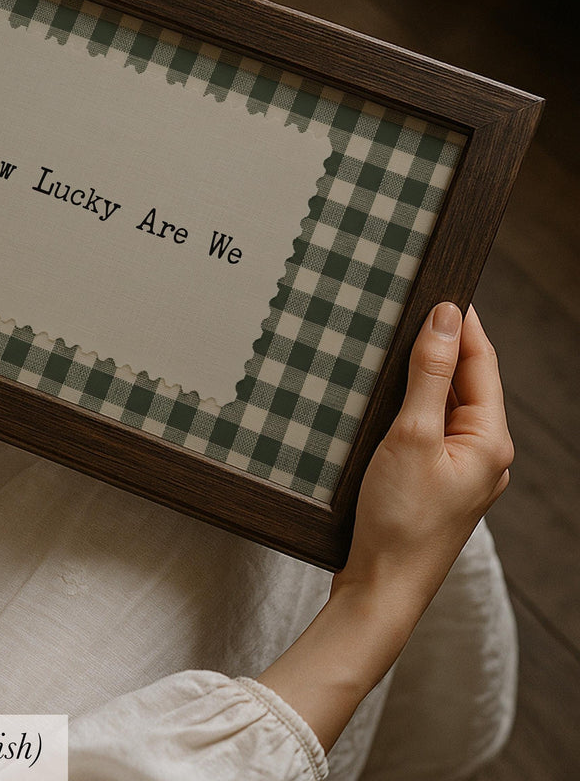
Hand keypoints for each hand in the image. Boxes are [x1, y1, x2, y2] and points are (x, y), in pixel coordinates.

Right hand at [258, 303, 512, 752]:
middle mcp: (483, 453)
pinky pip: (429, 429)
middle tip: (411, 309)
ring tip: (395, 345)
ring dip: (425, 376)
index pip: (482, 363)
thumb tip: (444, 319)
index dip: (463, 324)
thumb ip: (429, 374)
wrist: (382, 585)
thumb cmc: (399, 518)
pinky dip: (412, 405)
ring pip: (445, 406)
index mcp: (490, 440)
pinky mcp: (434, 482)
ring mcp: (460, 470)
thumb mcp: (410, 434)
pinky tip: (386, 397)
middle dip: (443, 346)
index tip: (441, 288)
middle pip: (467, 383)